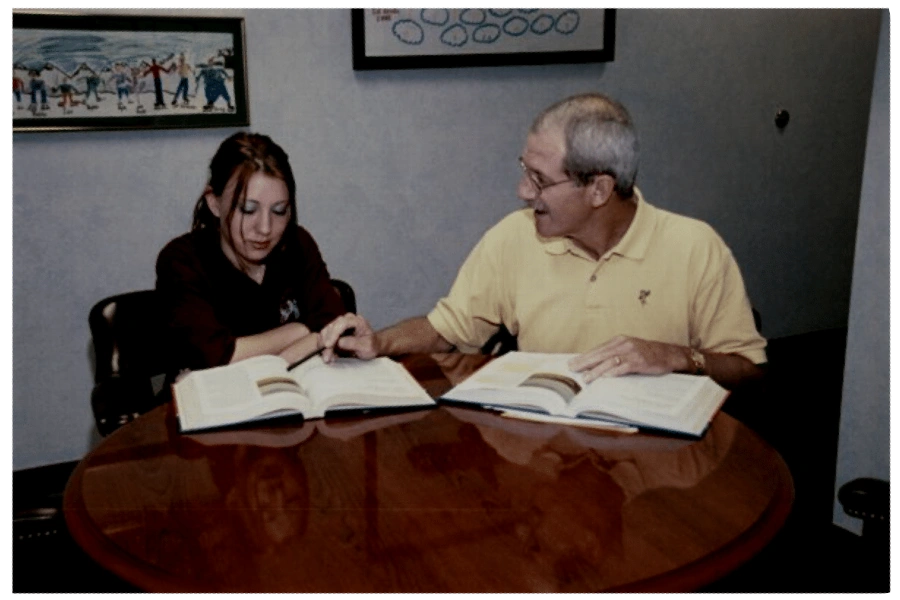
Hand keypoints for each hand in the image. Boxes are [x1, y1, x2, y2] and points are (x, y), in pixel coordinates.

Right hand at [319, 313, 376, 362]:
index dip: (334, 333)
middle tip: (327, 357)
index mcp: (357, 321)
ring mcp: (340, 325)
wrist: (372, 347)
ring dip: (324, 347)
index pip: (342, 323)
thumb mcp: (367, 346)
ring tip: (328, 358)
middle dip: (327, 343)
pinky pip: (325, 338)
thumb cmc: (372, 346)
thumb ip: (354, 343)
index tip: (328, 345)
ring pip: (326, 333)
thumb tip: (339, 342)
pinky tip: (329, 357)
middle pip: (331, 327)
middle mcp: (347, 320)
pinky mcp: (335, 332)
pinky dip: (325, 348)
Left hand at [568, 335, 689, 382]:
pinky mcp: (640, 361)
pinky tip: (605, 377)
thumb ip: (614, 355)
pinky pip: (624, 367)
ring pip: (609, 361)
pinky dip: (613, 372)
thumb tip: (595, 365)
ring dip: (596, 370)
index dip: (585, 356)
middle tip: (572, 368)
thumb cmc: (648, 354)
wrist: (670, 354)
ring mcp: (632, 352)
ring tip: (586, 377)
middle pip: (600, 354)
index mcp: (619, 340)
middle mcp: (624, 344)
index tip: (572, 363)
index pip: (598, 349)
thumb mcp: (629, 350)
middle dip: (585, 362)